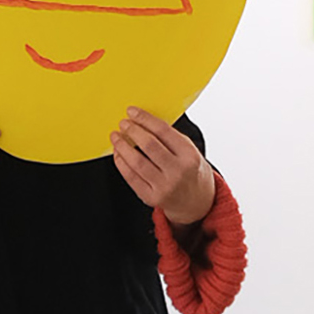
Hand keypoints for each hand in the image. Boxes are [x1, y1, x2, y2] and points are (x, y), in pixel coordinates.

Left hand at [110, 109, 216, 227]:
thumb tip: (142, 121)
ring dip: (122, 146)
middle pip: (149, 145)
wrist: (197, 202)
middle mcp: (178, 171)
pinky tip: (118, 153)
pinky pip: (130, 177)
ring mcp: (164, 186)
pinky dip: (121, 162)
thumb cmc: (190, 172)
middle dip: (132, 130)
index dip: (144, 119)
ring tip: (116, 137)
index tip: (132, 112)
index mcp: (189, 155)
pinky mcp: (151, 197)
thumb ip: (170, 138)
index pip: (163, 131)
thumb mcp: (189, 151)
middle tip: (123, 123)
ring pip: (136, 161)